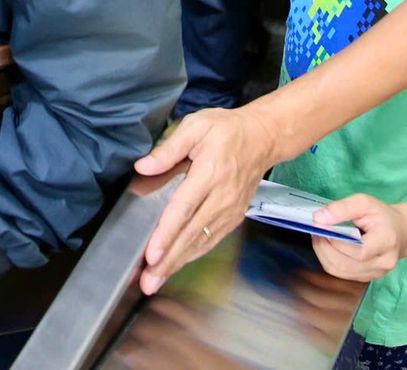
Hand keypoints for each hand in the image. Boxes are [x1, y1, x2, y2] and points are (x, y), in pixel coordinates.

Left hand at [134, 105, 283, 293]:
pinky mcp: (234, 216)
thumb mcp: (195, 125)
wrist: (262, 137)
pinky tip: (177, 264)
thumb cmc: (226, 129)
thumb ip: (168, 149)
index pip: (184, 208)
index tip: (152, 253)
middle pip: (191, 234)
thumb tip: (143, 167)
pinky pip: (211, 240)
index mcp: (210, 173)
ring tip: (156, 280)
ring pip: (201, 242)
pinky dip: (193, 255)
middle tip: (148, 281)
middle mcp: (222, 197)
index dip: (167, 232)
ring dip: (178, 263)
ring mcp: (231, 210)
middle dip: (168, 260)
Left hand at [308, 194, 406, 282]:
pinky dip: (329, 260)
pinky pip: (341, 274)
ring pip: (340, 271)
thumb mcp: (365, 202)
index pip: (358, 250)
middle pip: (346, 264)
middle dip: (325, 248)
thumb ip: (343, 208)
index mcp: (386, 242)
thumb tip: (319, 218)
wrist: (399, 231)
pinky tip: (326, 247)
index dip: (335, 240)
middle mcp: (383, 263)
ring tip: (319, 237)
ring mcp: (375, 274)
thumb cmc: (382, 216)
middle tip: (316, 231)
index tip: (320, 225)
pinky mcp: (367, 278)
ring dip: (323, 254)